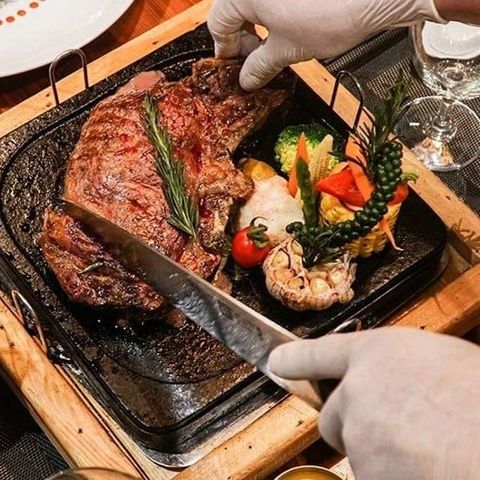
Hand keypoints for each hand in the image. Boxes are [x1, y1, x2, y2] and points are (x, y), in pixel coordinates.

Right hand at [208, 0, 443, 89]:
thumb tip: (247, 79)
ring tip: (274, 45)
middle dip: (243, 36)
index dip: (226, 50)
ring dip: (259, 24)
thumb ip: (260, 66)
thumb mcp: (287, 50)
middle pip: (234, 8)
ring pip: (255, 2)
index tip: (234, 67)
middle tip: (256, 58)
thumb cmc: (328, 13)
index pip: (218, 23)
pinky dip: (275, 11)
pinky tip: (288, 26)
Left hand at [268, 327, 479, 479]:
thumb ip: (402, 371)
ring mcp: (358, 435)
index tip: (277, 362)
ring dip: (382, 456)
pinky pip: (373, 477)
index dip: (294, 359)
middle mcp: (356, 390)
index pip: (317, 352)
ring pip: (357, 451)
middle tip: (393, 433)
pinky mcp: (365, 475)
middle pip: (332, 414)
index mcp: (376, 353)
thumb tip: (398, 385)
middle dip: (352, 426)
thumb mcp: (442, 362)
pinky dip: (393, 477)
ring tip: (429, 451)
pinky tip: (427, 471)